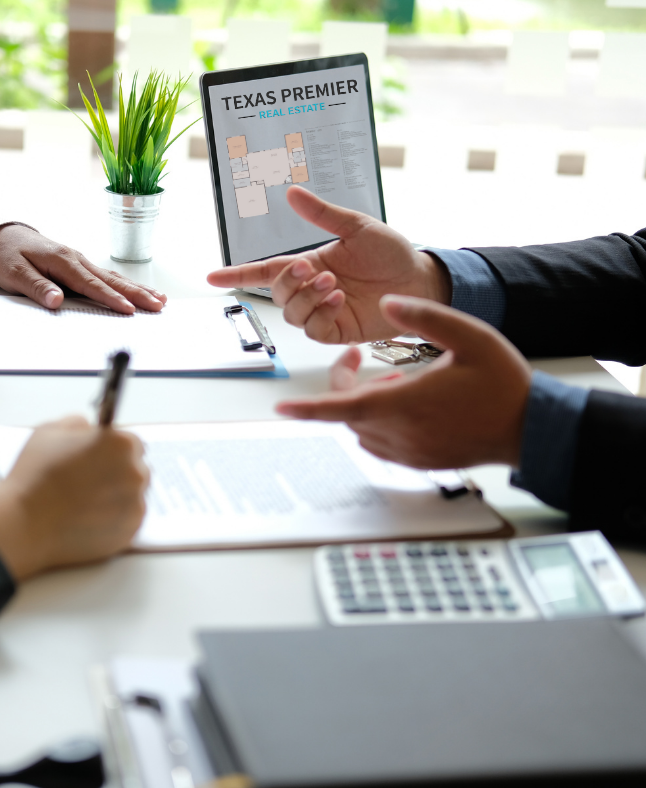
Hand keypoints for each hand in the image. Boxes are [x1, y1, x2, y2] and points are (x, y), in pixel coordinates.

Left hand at [0, 224, 166, 314]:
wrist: (4, 236)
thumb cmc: (8, 255)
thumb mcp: (14, 273)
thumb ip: (37, 287)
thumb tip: (56, 301)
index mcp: (62, 261)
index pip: (90, 284)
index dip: (111, 298)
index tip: (129, 309)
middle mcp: (77, 259)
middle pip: (111, 280)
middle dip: (137, 293)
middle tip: (158, 305)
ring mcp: (81, 261)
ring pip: (114, 277)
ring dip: (137, 289)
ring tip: (160, 300)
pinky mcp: (81, 266)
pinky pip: (108, 277)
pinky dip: (126, 285)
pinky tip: (140, 291)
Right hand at [0, 416, 148, 579]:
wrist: (23, 523)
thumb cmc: (34, 476)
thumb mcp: (50, 431)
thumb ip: (77, 423)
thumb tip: (88, 428)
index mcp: (120, 444)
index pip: (132, 443)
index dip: (113, 450)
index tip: (100, 459)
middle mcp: (135, 473)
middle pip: (136, 469)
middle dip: (117, 473)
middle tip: (89, 482)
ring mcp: (135, 505)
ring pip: (133, 496)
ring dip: (117, 497)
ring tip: (85, 503)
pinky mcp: (130, 532)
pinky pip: (128, 521)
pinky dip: (114, 520)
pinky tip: (89, 518)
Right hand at [206, 186, 451, 343]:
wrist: (421, 280)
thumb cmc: (391, 253)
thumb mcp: (356, 226)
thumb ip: (322, 214)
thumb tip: (292, 193)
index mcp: (310, 264)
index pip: (265, 271)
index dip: (238, 273)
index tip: (212, 275)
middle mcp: (312, 289)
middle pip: (277, 293)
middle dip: (288, 281)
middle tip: (311, 268)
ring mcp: (324, 312)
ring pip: (292, 313)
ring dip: (306, 297)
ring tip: (332, 283)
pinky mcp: (338, 331)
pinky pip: (313, 329)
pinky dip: (320, 313)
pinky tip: (338, 299)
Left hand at [275, 295, 531, 468]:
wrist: (531, 427)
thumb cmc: (502, 384)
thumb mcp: (469, 335)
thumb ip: (424, 316)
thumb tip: (387, 304)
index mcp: (404, 403)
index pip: (341, 407)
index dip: (307, 408)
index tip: (281, 408)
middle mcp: (400, 432)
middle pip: (348, 411)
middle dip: (346, 385)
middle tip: (359, 359)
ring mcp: (408, 451)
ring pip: (362, 427)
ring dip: (365, 403)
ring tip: (398, 382)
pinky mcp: (417, 461)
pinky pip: (380, 442)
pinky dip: (379, 422)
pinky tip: (408, 403)